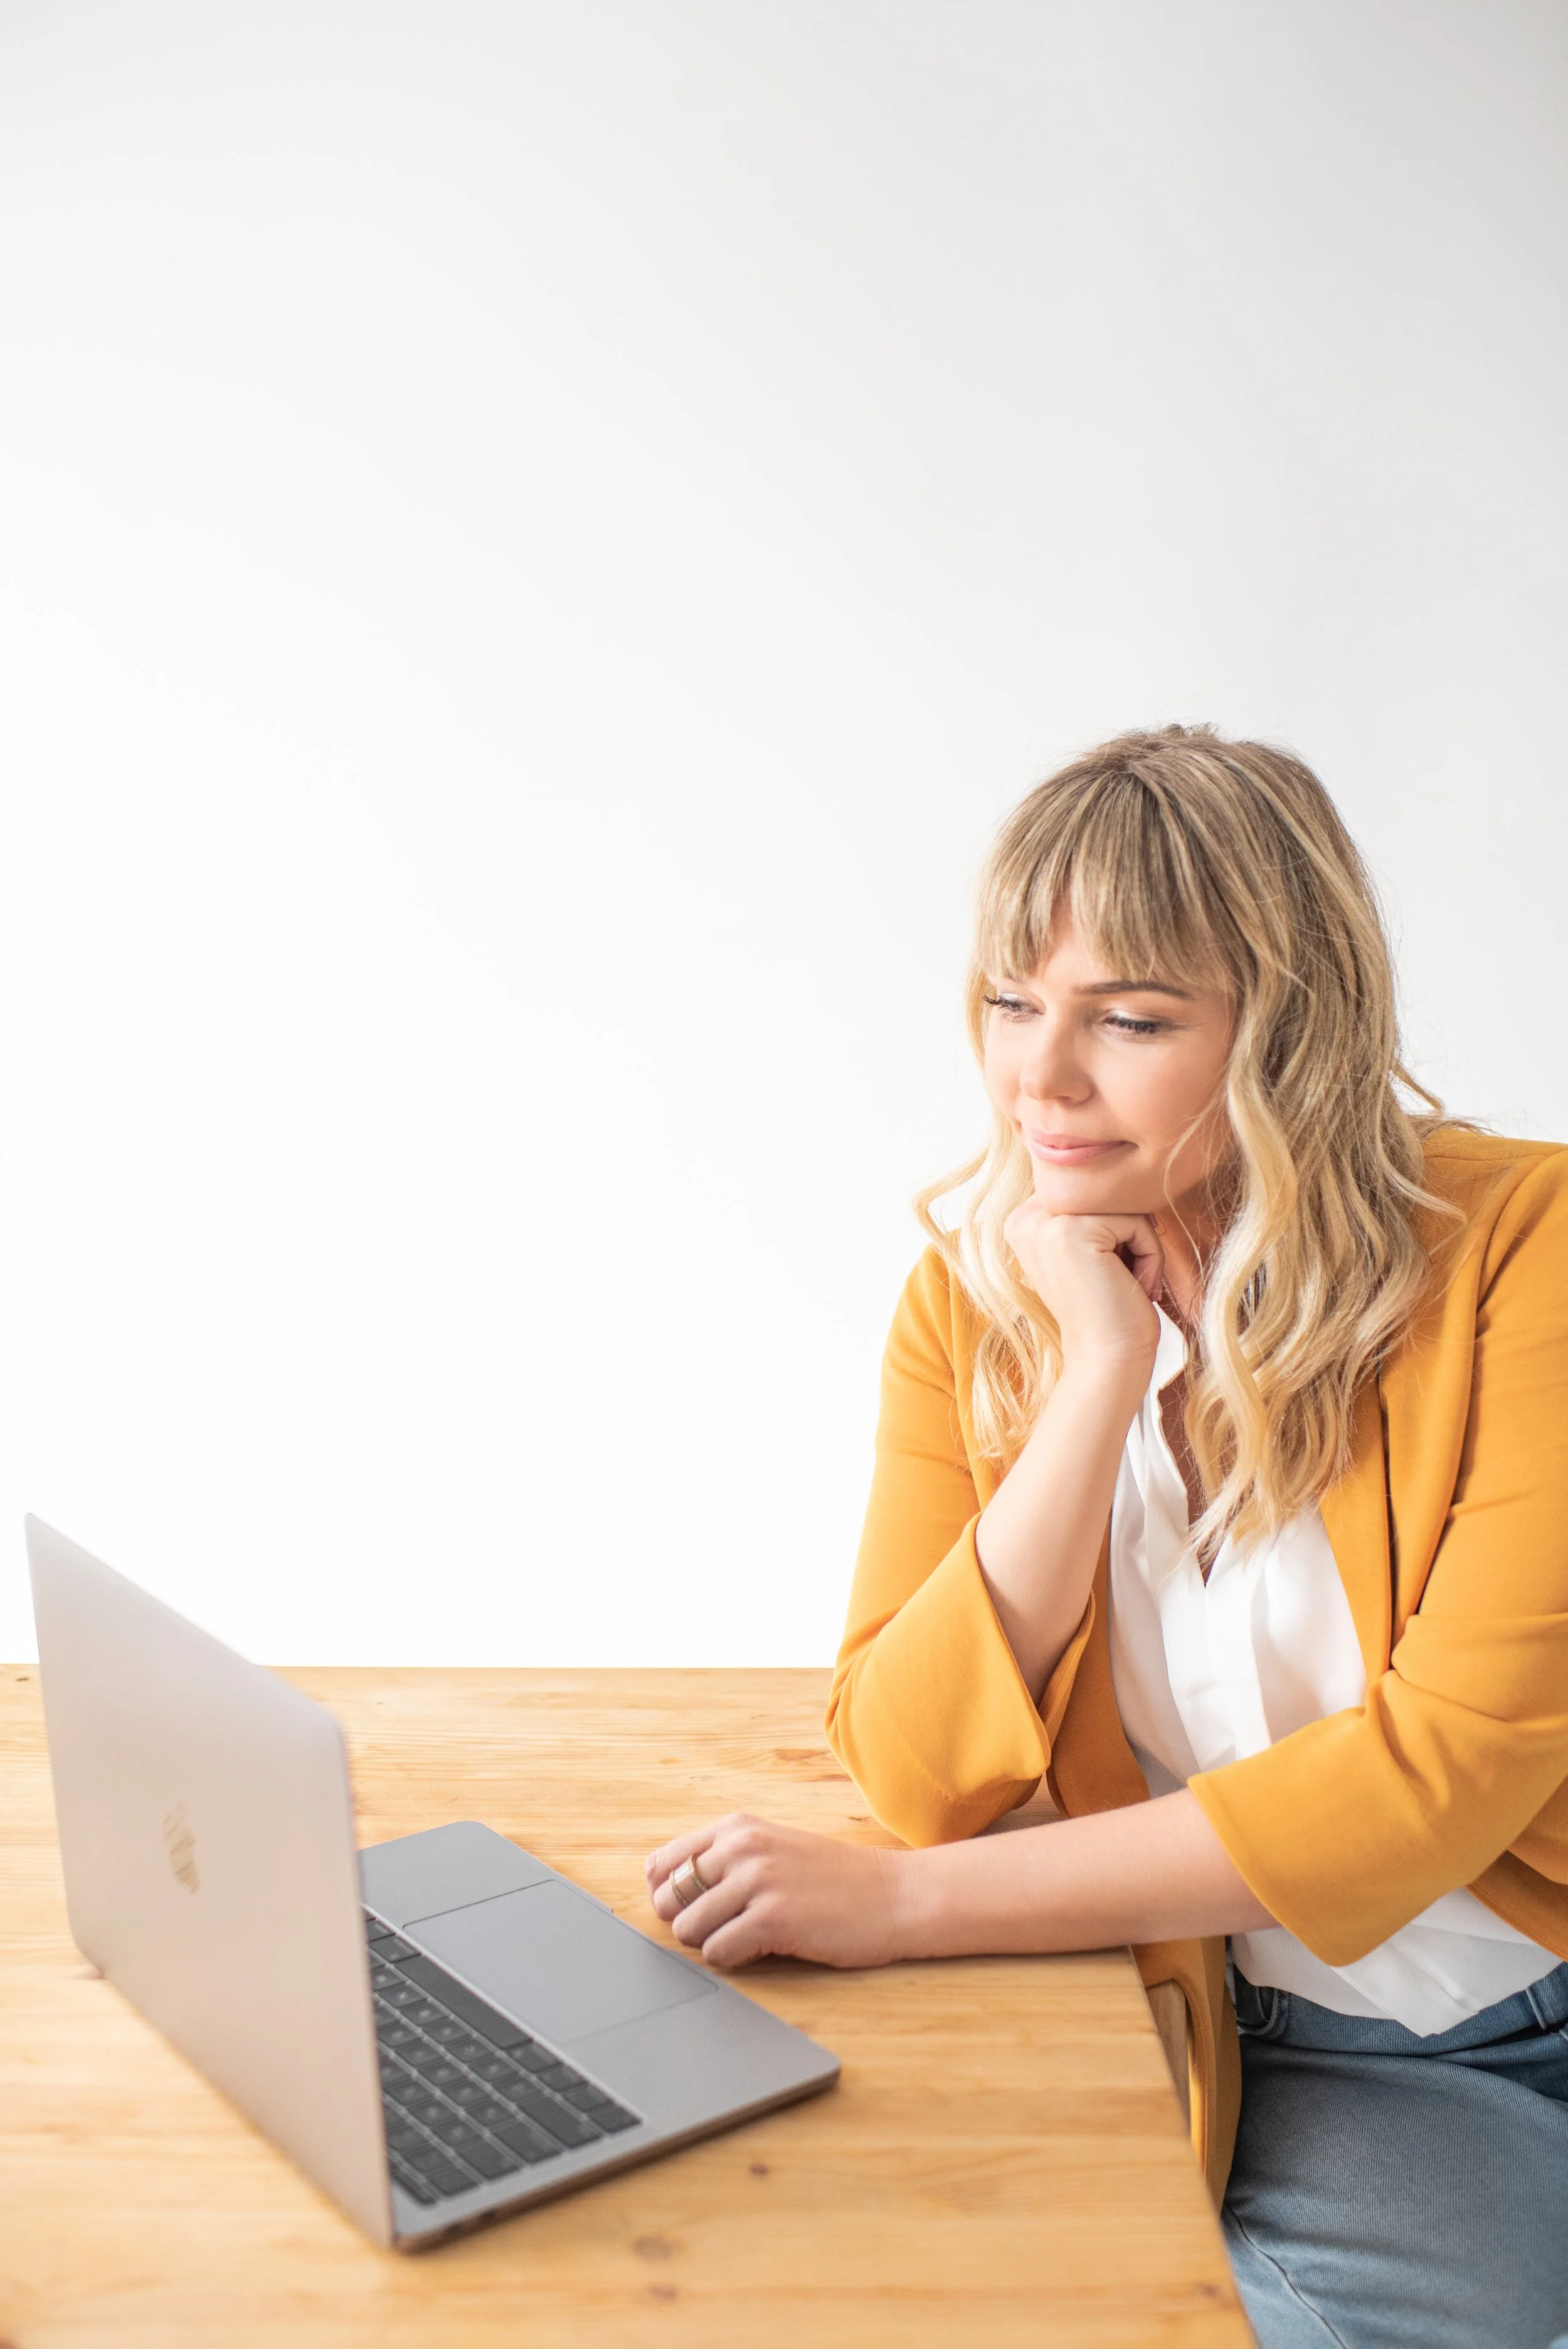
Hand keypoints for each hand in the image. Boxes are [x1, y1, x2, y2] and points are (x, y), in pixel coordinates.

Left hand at [645, 1812, 908, 1969]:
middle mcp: (742, 1847)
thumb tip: (660, 1886)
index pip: (663, 1863)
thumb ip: (723, 1859)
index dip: (667, 1894)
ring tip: (750, 1936)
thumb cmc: (835, 1879)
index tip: (689, 1908)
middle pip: (669, 1899)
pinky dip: (733, 1959)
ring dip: (712, 1942)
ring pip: (688, 1929)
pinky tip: (764, 1948)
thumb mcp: (774, 1848)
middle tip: (727, 1927)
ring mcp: (757, 1881)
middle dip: (689, 1922)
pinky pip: (718, 1952)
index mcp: (738, 1827)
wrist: (895, 1894)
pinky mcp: (772, 1919)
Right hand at [1002, 1198, 1163, 1383]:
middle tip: (1123, 1282)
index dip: (1115, 1231)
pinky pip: (1136, 1221)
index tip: (1108, 1275)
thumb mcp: (1091, 1251)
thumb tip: (1116, 1170)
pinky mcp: (1071, 1231)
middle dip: (1130, 1236)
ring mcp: (1044, 1222)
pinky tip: (1133, 1288)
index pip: (1094, 1193)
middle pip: (1108, 1194)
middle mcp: (1025, 1216)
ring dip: (1142, 1247)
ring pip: (1124, 1206)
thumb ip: (1089, 1211)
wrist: (1106, 1360)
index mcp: (1024, 1219)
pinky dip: (1150, 1257)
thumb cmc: (1109, 1311)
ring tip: (1129, 1285)